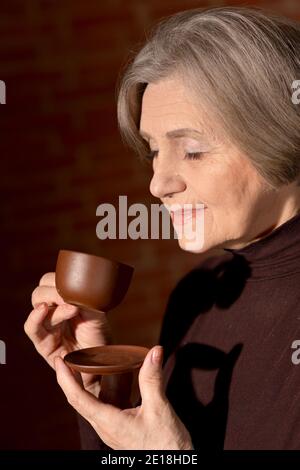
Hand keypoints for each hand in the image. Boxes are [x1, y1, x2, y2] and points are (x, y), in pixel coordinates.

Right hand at [24, 272, 111, 394]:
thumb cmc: (100, 336)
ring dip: (53, 301)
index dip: (59, 279)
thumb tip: (79, 285)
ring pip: (37, 304)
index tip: (75, 284)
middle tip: (70, 295)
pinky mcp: (43, 344)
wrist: (102, 364)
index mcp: (63, 301)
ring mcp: (46, 327)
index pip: (51, 281)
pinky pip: (32, 328)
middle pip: (41, 290)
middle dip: (54, 289)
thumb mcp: (96, 312)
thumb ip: (85, 298)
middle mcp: (52, 311)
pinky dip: (35, 317)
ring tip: (71, 308)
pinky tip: (44, 310)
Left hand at [55, 345, 192, 449]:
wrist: (173, 466)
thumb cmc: (165, 444)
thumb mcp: (159, 408)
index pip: (78, 398)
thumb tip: (154, 351)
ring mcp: (111, 429)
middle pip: (78, 401)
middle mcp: (105, 427)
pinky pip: (101, 408)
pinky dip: (98, 392)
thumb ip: (152, 379)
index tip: (59, 361)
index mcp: (109, 422)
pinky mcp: (119, 429)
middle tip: (66, 358)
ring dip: (82, 385)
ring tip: (81, 366)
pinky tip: (107, 382)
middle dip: (69, 379)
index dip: (66, 378)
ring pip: (89, 405)